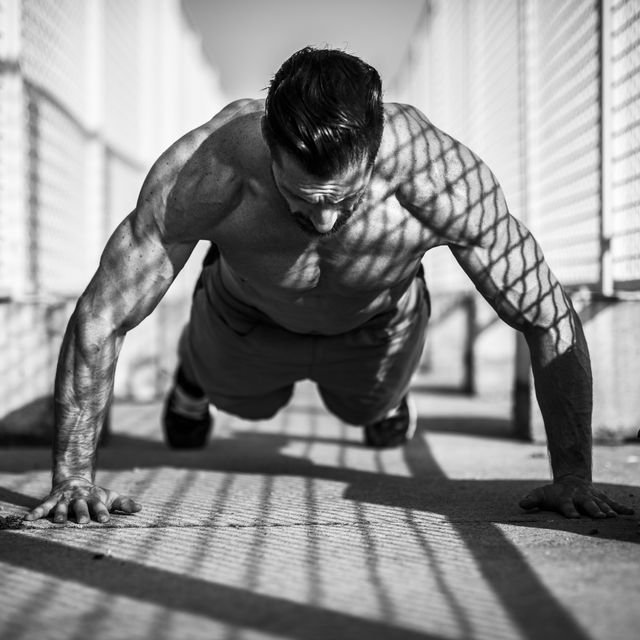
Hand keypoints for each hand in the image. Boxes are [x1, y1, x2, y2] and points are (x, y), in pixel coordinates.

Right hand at [23, 476, 141, 523]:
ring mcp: (64, 500)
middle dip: (82, 513)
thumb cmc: (95, 495)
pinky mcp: (52, 501)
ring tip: (59, 522)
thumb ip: (125, 503)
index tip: (105, 519)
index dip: (102, 512)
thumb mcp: (110, 498)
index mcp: (94, 498)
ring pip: (61, 507)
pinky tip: (27, 519)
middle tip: (83, 521)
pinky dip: (35, 513)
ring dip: (60, 514)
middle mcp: (79, 499)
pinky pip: (42, 507)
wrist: (74, 481)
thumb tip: (141, 509)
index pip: (99, 506)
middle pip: (80, 506)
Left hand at [519, 475, 634, 518]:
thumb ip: (532, 500)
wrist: (571, 480)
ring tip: (614, 517)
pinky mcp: (602, 498)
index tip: (574, 517)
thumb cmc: (554, 493)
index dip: (569, 511)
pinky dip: (621, 507)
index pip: (567, 505)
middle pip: (587, 504)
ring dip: (608, 510)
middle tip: (599, 517)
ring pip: (601, 503)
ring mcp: (592, 497)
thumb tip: (521, 504)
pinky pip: (613, 502)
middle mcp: (580, 497)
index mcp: (565, 498)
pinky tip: (630, 513)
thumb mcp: (541, 494)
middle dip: (593, 510)